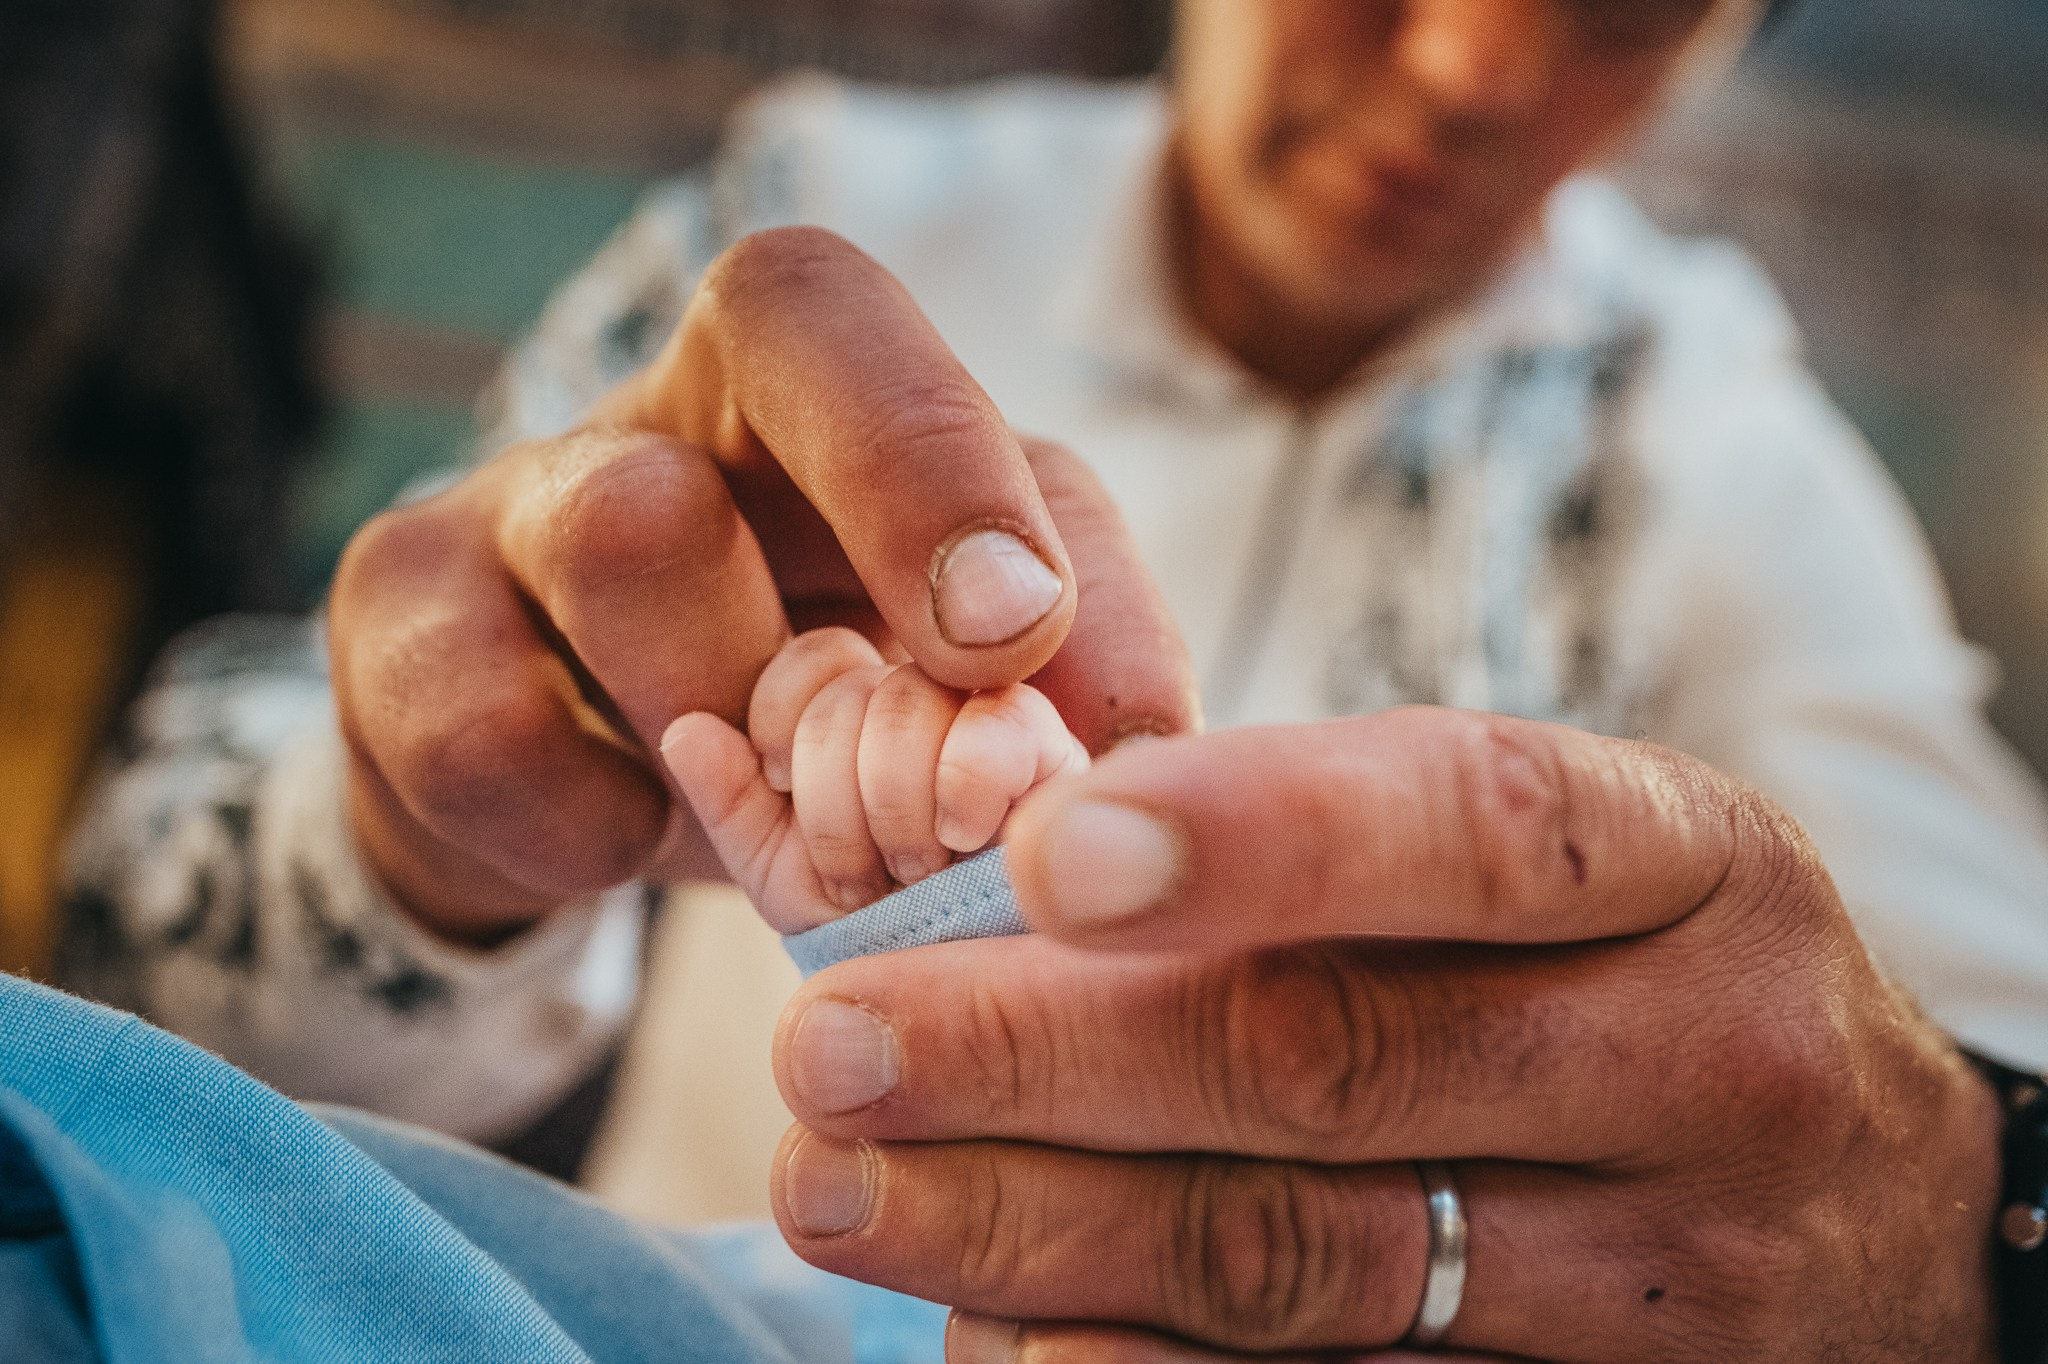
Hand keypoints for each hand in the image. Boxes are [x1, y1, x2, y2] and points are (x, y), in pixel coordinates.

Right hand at [326, 228, 1194, 938]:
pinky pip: (489, 730)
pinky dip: (592, 826)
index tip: (1046, 657)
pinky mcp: (396, 619)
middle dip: (918, 492)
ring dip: (751, 711)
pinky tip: (628, 839)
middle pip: (787, 325)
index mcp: (826, 389)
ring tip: (779, 802)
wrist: (571, 792)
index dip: (973, 472)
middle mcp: (676, 394)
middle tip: (986, 664)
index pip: (893, 335)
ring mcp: (514, 493)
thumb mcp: (938, 691)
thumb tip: (1153, 767)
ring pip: (638, 529)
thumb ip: (1042, 693)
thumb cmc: (802, 718)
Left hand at [663, 626, 1086, 930]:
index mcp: (873, 716)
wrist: (985, 1037)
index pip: (811, 660)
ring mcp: (1005, 723)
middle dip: (835, 792)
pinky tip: (965, 837)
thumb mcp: (796, 886)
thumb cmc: (895, 963)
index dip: (782, 721)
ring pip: (912, 692)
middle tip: (864, 873)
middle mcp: (942, 704)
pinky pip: (1003, 715)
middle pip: (853, 679)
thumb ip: (738, 806)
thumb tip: (686, 727)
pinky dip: (965, 778)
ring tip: (917, 871)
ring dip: (893, 798)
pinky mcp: (1067, 755)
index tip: (785, 795)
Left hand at [767, 708, 2002, 1361]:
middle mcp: (1703, 1067)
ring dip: (1046, 1227)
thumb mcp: (1560, 873)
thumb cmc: (1638, 982)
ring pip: (1316, 1265)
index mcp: (1687, 863)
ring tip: (841, 1192)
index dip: (1259, 830)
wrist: (1875, 1216)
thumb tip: (1014, 880)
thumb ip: (1335, 859)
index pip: (1478, 825)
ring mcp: (1664, 1285)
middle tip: (831, 1046)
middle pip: (1346, 1062)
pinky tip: (990, 1333)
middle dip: (1054, 1056)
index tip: (1043, 853)